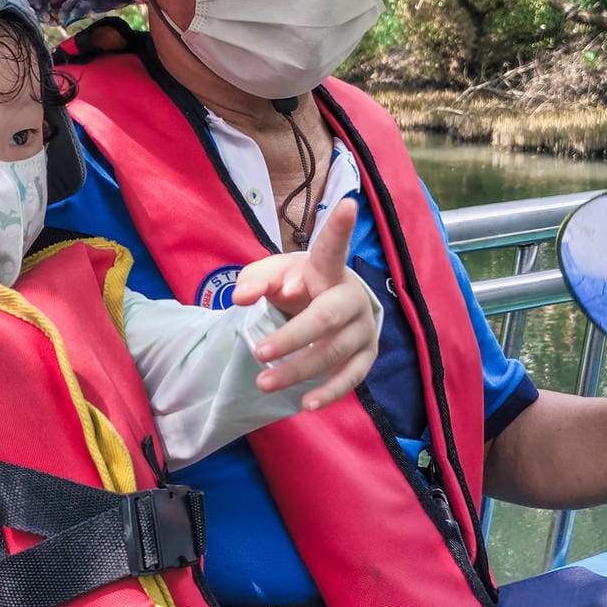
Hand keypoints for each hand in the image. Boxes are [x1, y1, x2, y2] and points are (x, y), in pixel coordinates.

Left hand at [230, 198, 375, 410]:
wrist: (327, 304)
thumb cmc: (296, 284)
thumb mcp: (272, 275)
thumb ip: (254, 280)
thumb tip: (241, 297)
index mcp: (328, 268)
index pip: (332, 246)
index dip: (340, 226)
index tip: (348, 202)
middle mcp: (352, 296)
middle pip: (325, 317)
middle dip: (293, 337)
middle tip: (259, 352)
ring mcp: (363, 328)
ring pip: (333, 352)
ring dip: (298, 370)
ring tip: (264, 383)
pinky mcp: (366, 355)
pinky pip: (351, 377)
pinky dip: (329, 392)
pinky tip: (306, 404)